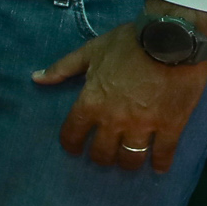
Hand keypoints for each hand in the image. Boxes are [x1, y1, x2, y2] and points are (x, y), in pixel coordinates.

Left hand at [42, 13, 206, 172]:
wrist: (171, 38)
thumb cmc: (128, 43)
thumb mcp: (91, 51)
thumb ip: (63, 68)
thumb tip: (36, 78)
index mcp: (91, 102)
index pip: (72, 133)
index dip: (71, 144)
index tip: (74, 148)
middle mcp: (113, 120)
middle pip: (102, 153)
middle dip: (101, 156)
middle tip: (105, 154)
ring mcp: (142, 126)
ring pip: (130, 158)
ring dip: (127, 163)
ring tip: (129, 161)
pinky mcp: (170, 126)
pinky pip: (163, 153)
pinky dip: (161, 163)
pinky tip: (159, 167)